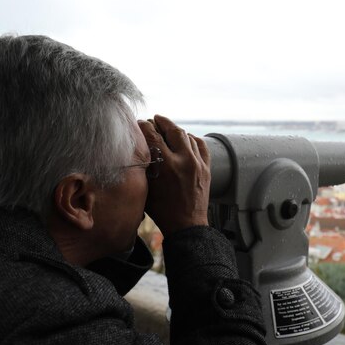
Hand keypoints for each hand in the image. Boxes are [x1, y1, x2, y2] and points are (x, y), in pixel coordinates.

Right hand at [138, 115, 209, 233]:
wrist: (186, 225)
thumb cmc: (162, 210)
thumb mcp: (146, 187)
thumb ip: (143, 165)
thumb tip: (138, 147)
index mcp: (167, 166)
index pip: (153, 135)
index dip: (144, 126)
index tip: (139, 123)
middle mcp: (185, 160)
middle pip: (173, 129)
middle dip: (162, 122)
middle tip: (155, 119)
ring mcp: (198, 164)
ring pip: (188, 136)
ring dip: (176, 130)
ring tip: (167, 129)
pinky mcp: (206, 168)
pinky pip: (201, 145)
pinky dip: (192, 139)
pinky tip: (186, 139)